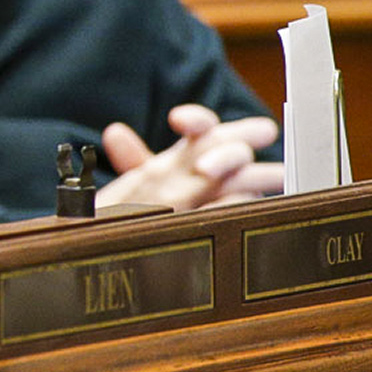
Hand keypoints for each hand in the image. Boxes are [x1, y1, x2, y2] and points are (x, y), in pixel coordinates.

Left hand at [94, 103, 281, 210]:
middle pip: (234, 150)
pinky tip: (246, 208)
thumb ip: (134, 160)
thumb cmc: (163, 210)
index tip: (176, 120)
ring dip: (249, 177)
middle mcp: (224, 169)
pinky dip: (248, 207)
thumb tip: (115, 133)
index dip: (194, 119)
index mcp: (197, 151)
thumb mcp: (147, 186)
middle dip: (225, 153)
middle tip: (204, 169)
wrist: (174, 251)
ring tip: (236, 187)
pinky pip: (255, 211)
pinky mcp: (252, 219)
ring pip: (252, 178)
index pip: (203, 125)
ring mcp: (243, 193)